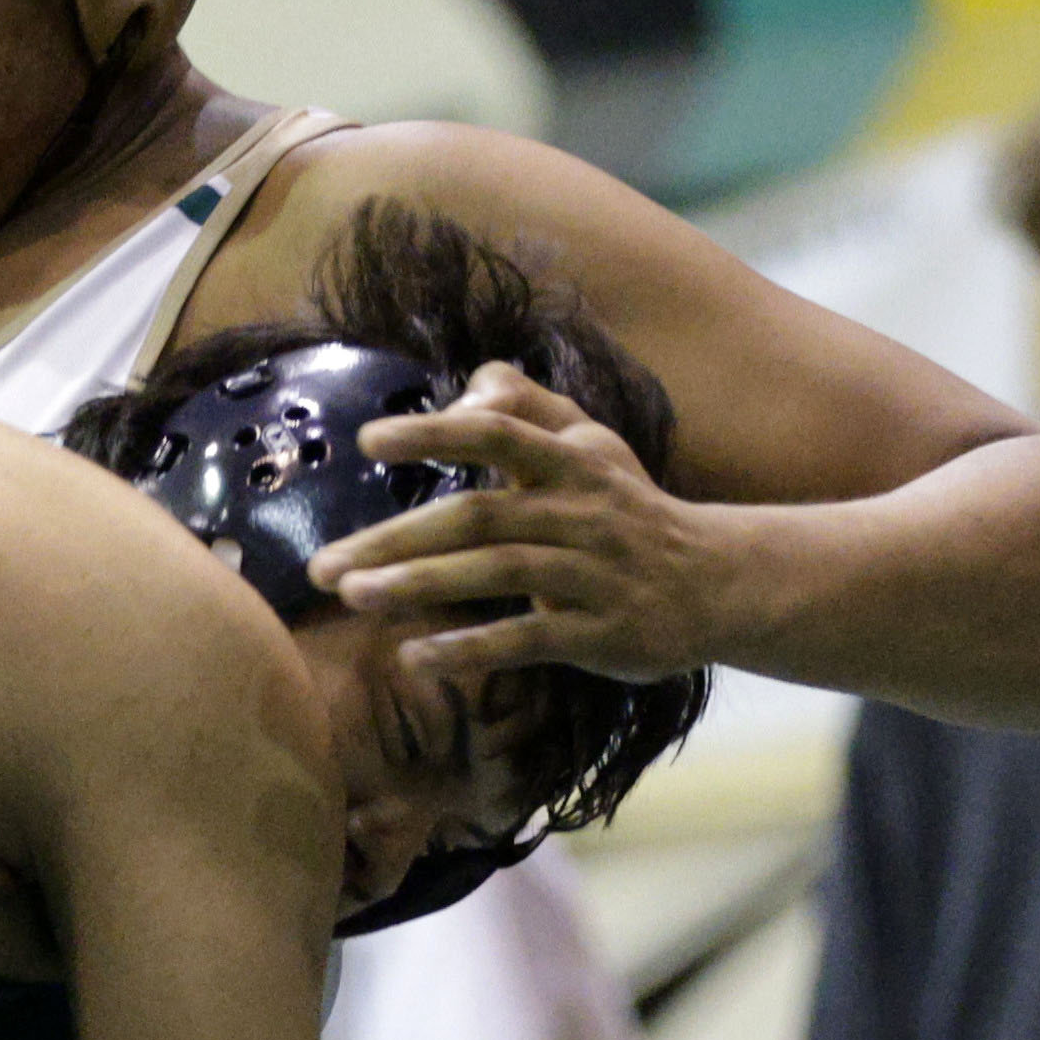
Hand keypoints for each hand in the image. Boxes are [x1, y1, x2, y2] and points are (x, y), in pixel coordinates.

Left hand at [318, 368, 745, 681]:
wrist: (716, 582)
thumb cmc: (632, 511)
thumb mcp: (591, 447)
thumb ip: (529, 410)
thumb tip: (469, 383)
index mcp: (572, 461)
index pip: (498, 433)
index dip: (435, 432)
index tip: (369, 441)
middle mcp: (581, 512)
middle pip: (479, 515)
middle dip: (396, 537)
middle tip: (323, 565)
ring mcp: (593, 574)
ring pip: (499, 575)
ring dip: (422, 585)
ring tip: (356, 598)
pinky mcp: (601, 634)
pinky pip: (530, 640)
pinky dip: (472, 649)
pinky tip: (416, 656)